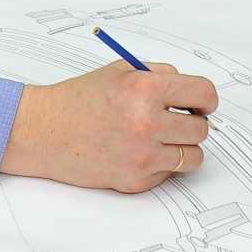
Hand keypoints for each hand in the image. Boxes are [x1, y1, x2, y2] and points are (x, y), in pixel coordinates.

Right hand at [0, 61, 215, 191]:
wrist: (44, 132)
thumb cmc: (79, 100)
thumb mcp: (120, 71)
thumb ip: (160, 76)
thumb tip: (194, 95)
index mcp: (145, 88)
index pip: (204, 94)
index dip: (207, 100)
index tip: (202, 104)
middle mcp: (146, 122)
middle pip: (201, 129)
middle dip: (192, 123)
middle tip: (175, 120)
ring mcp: (142, 155)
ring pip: (192, 156)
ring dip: (181, 147)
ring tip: (159, 138)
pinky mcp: (136, 180)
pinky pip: (168, 174)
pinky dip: (160, 165)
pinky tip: (137, 152)